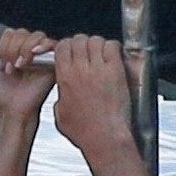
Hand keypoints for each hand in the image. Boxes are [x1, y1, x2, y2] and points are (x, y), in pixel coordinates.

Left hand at [0, 28, 55, 134]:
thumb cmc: (4, 98)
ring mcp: (41, 57)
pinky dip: (40, 46)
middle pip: (22, 32)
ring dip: (23, 50)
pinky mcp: (53, 62)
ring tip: (19, 67)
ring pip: (35, 36)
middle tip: (9, 67)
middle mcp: (28, 54)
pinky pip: (52, 43)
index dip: (4, 45)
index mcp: (15, 53)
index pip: (12, 34)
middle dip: (11, 49)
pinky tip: (31, 57)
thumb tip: (2, 40)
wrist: (12, 111)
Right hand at [52, 35, 133, 155]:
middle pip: (79, 40)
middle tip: (86, 51)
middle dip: (82, 43)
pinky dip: (112, 47)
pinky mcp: (116, 71)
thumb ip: (60, 99)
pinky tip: (112, 56)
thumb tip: (63, 96)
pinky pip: (112, 46)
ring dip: (97, 44)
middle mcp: (81, 70)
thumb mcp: (60, 115)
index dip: (67, 46)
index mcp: (65, 78)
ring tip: (100, 54)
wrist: (104, 136)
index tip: (71, 51)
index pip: (62, 47)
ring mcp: (99, 69)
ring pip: (95, 40)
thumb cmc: (85, 131)